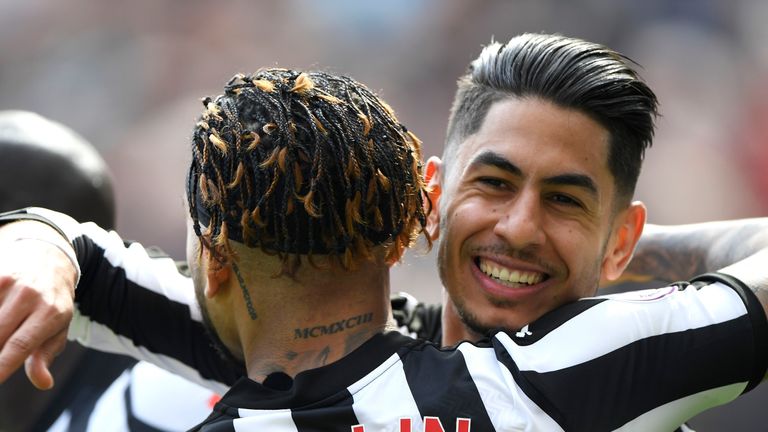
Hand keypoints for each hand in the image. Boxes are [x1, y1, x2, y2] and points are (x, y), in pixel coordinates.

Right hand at [0, 223, 77, 389]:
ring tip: (5, 330)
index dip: (2, 365)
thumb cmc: (53, 301)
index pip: (20, 345)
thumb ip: (46, 355)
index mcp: (52, 312)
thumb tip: (43, 383)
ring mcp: (10, 282)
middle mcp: (31, 296)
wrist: (49, 257)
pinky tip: (0, 320)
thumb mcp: (59, 326)